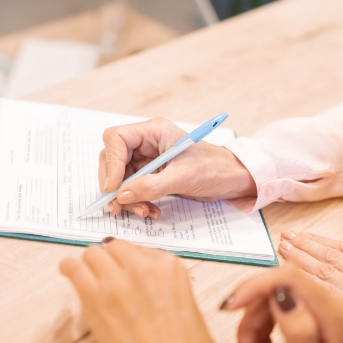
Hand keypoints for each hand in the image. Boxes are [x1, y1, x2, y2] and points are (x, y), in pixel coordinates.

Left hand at [60, 239, 224, 342]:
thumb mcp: (188, 307)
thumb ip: (165, 287)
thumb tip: (146, 286)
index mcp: (170, 266)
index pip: (139, 249)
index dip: (130, 263)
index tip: (126, 274)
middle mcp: (142, 266)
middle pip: (114, 247)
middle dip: (110, 261)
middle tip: (107, 279)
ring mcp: (116, 280)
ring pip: (92, 253)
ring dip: (90, 265)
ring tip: (88, 279)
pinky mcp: (94, 297)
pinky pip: (73, 267)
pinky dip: (69, 269)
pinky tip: (69, 274)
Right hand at [99, 118, 255, 218]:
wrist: (232, 180)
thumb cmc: (214, 168)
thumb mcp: (183, 177)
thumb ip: (150, 186)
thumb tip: (121, 195)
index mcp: (153, 132)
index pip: (116, 139)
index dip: (111, 162)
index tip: (113, 187)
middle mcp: (146, 143)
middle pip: (112, 160)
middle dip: (115, 185)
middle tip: (119, 206)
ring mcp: (146, 160)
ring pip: (120, 179)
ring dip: (127, 198)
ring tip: (143, 211)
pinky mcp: (150, 176)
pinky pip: (132, 189)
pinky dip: (137, 203)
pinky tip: (150, 210)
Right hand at [222, 266, 342, 342]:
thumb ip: (297, 331)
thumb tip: (281, 295)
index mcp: (334, 315)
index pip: (288, 278)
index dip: (255, 286)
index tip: (230, 307)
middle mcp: (330, 304)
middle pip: (274, 288)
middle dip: (251, 317)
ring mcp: (318, 306)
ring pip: (267, 299)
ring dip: (251, 328)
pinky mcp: (307, 311)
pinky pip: (270, 308)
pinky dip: (257, 330)